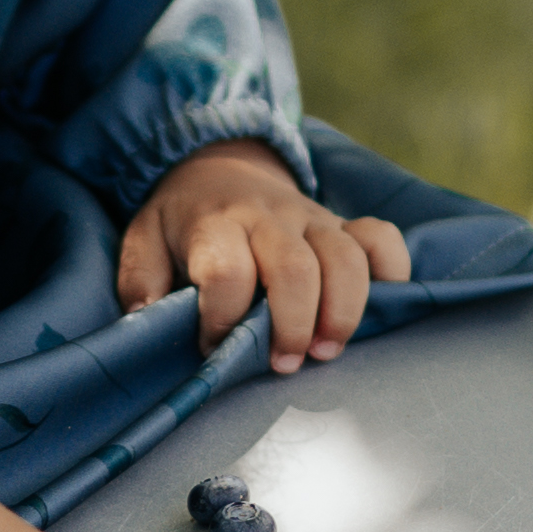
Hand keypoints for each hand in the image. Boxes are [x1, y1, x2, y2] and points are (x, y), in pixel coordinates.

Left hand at [114, 141, 416, 374]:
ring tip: (328, 350)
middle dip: (293, 324)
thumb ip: (142, 283)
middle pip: (295, 269)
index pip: (226, 271)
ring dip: (344, 311)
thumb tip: (149, 324)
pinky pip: (381, 237)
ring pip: (345, 257)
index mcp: (215, 224)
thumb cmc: (180, 223)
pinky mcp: (341, 223)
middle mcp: (268, 219)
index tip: (211, 345)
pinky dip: (391, 270)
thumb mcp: (143, 243)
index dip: (221, 317)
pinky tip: (381, 305)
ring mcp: (311, 218)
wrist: (216, 167)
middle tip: (284, 365)